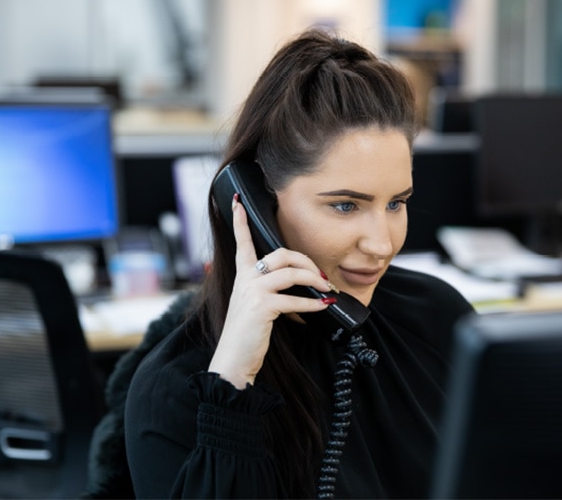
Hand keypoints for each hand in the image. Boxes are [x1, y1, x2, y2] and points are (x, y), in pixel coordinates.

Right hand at [208, 194, 332, 388]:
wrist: (234, 360)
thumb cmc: (247, 334)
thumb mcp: (255, 306)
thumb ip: (270, 290)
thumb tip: (302, 284)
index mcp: (242, 276)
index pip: (242, 243)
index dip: (240, 222)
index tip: (238, 202)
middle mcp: (245, 279)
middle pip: (280, 254)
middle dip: (306, 260)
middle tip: (321, 275)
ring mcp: (252, 292)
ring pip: (290, 272)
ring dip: (314, 279)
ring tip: (327, 288)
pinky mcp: (261, 307)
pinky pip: (294, 298)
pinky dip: (313, 302)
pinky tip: (322, 306)